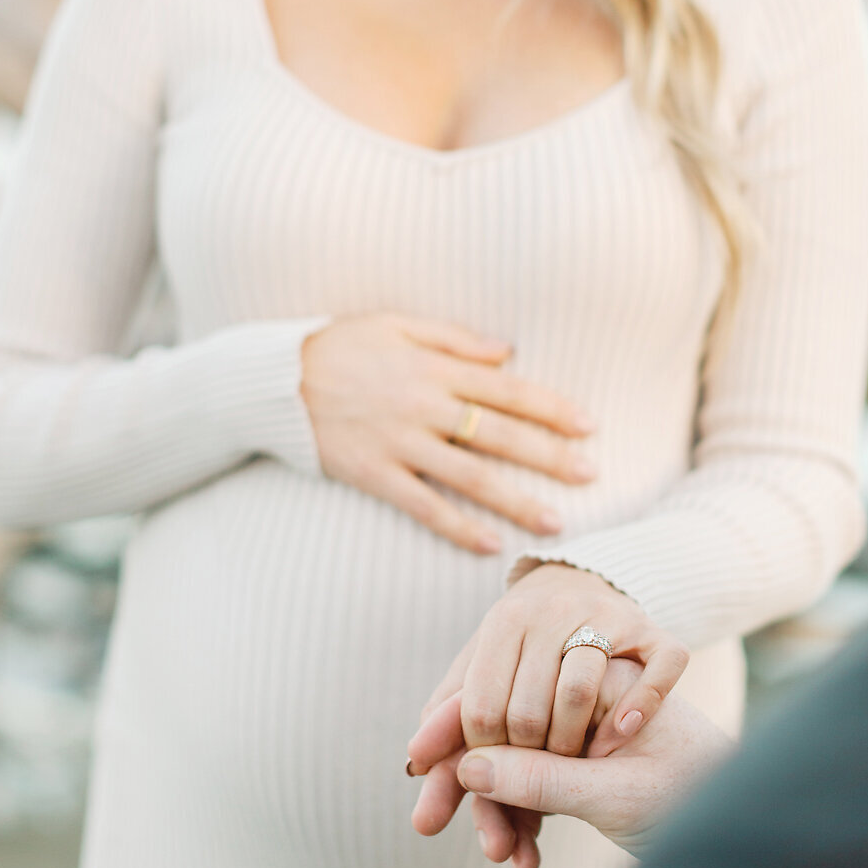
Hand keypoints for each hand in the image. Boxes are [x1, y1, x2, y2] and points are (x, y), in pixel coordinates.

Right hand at [299, 313, 597, 552]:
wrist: (276, 379)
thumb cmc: (342, 344)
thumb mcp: (398, 323)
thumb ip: (456, 338)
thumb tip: (509, 353)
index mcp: (435, 367)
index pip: (507, 390)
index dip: (551, 408)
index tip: (588, 426)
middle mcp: (424, 406)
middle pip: (499, 435)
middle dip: (549, 456)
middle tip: (591, 475)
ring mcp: (399, 443)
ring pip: (470, 476)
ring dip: (515, 501)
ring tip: (555, 523)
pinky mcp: (373, 474)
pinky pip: (422, 505)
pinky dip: (457, 527)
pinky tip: (489, 544)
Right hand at [408, 661, 732, 867]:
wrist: (754, 831)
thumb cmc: (699, 798)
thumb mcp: (615, 795)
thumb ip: (542, 780)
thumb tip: (468, 770)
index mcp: (598, 678)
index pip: (511, 691)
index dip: (457, 728)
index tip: (416, 761)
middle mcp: (588, 697)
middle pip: (504, 727)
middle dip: (469, 780)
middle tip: (425, 823)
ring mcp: (588, 730)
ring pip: (516, 761)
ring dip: (500, 809)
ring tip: (503, 858)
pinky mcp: (590, 763)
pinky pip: (538, 783)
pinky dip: (526, 817)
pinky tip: (524, 857)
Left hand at [420, 563, 690, 758]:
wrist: (585, 583)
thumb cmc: (523, 646)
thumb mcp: (482, 669)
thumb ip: (447, 719)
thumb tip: (412, 767)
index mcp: (502, 620)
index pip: (478, 711)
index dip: (482, 756)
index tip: (495, 770)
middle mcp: (551, 611)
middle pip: (526, 711)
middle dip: (527, 760)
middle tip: (534, 775)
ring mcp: (607, 617)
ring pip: (578, 693)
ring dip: (572, 744)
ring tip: (572, 762)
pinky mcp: (654, 633)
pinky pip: (654, 672)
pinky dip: (639, 707)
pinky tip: (621, 734)